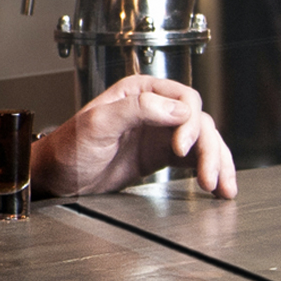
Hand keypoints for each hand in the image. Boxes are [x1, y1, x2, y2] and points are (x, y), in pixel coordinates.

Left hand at [30, 74, 236, 198]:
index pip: (183, 98)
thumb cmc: (68, 147)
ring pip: (203, 141)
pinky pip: (194, 158)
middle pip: (199, 122)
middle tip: (210, 178)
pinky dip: (210, 170)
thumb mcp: (98, 124)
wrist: (56, 176)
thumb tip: (179, 110)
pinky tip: (220, 186)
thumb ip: (136, 110)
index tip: (180, 146)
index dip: (189, 122)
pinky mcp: (161, 155)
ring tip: (224, 188)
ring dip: (218, 162)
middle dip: (210, 149)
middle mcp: (154, 108)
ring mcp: (160, 132)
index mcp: (139, 92)